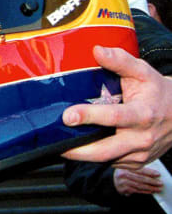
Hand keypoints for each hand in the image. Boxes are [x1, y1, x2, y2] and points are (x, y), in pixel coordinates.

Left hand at [62, 46, 171, 167]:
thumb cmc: (158, 92)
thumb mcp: (142, 72)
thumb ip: (120, 61)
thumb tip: (97, 50)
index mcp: (143, 114)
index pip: (114, 117)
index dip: (89, 117)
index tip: (68, 116)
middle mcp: (142, 137)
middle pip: (106, 150)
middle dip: (78, 149)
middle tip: (56, 143)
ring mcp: (139, 153)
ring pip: (106, 160)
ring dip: (82, 155)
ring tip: (61, 146)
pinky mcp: (136, 162)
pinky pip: (112, 163)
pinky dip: (94, 157)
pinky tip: (80, 148)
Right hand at [112, 166, 162, 195]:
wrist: (110, 180)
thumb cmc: (121, 173)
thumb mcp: (126, 168)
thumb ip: (136, 169)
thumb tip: (151, 172)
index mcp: (125, 167)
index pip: (139, 170)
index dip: (149, 172)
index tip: (157, 174)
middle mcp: (123, 174)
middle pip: (140, 178)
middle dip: (152, 181)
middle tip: (160, 183)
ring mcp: (123, 182)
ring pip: (139, 185)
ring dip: (150, 188)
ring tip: (157, 189)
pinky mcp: (123, 189)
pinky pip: (136, 190)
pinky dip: (145, 191)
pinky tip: (150, 191)